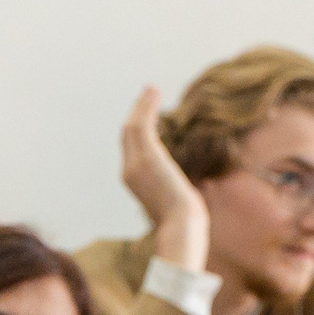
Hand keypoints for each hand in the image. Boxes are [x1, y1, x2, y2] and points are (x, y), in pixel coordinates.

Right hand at [119, 85, 208, 269]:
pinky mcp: (147, 155)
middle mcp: (128, 170)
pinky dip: (146, 106)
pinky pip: (142, 123)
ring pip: (133, 125)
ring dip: (142, 105)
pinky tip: (154, 93)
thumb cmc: (182, 221)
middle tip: (147, 96)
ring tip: (151, 89)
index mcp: (132, 180)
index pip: (130, 149)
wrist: (180, 225)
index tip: (145, 116)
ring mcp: (135, 162)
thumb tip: (186, 201)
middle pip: (127, 134)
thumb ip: (171, 195)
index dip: (136, 131)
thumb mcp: (173, 205)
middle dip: (136, 113)